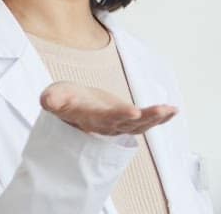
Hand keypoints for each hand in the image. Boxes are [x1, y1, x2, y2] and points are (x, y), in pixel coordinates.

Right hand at [40, 81, 177, 136]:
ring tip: (171, 109)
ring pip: (140, 125)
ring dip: (157, 118)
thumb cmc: (64, 99)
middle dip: (146, 117)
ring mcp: (118, 125)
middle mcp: (107, 125)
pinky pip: (146, 121)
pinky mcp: (127, 121)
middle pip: (128, 124)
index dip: (120, 115)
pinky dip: (160, 117)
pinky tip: (173, 111)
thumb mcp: (55, 95)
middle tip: (161, 110)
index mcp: (90, 118)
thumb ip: (53, 98)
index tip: (134, 112)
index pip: (106, 118)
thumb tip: (47, 100)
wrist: (71, 107)